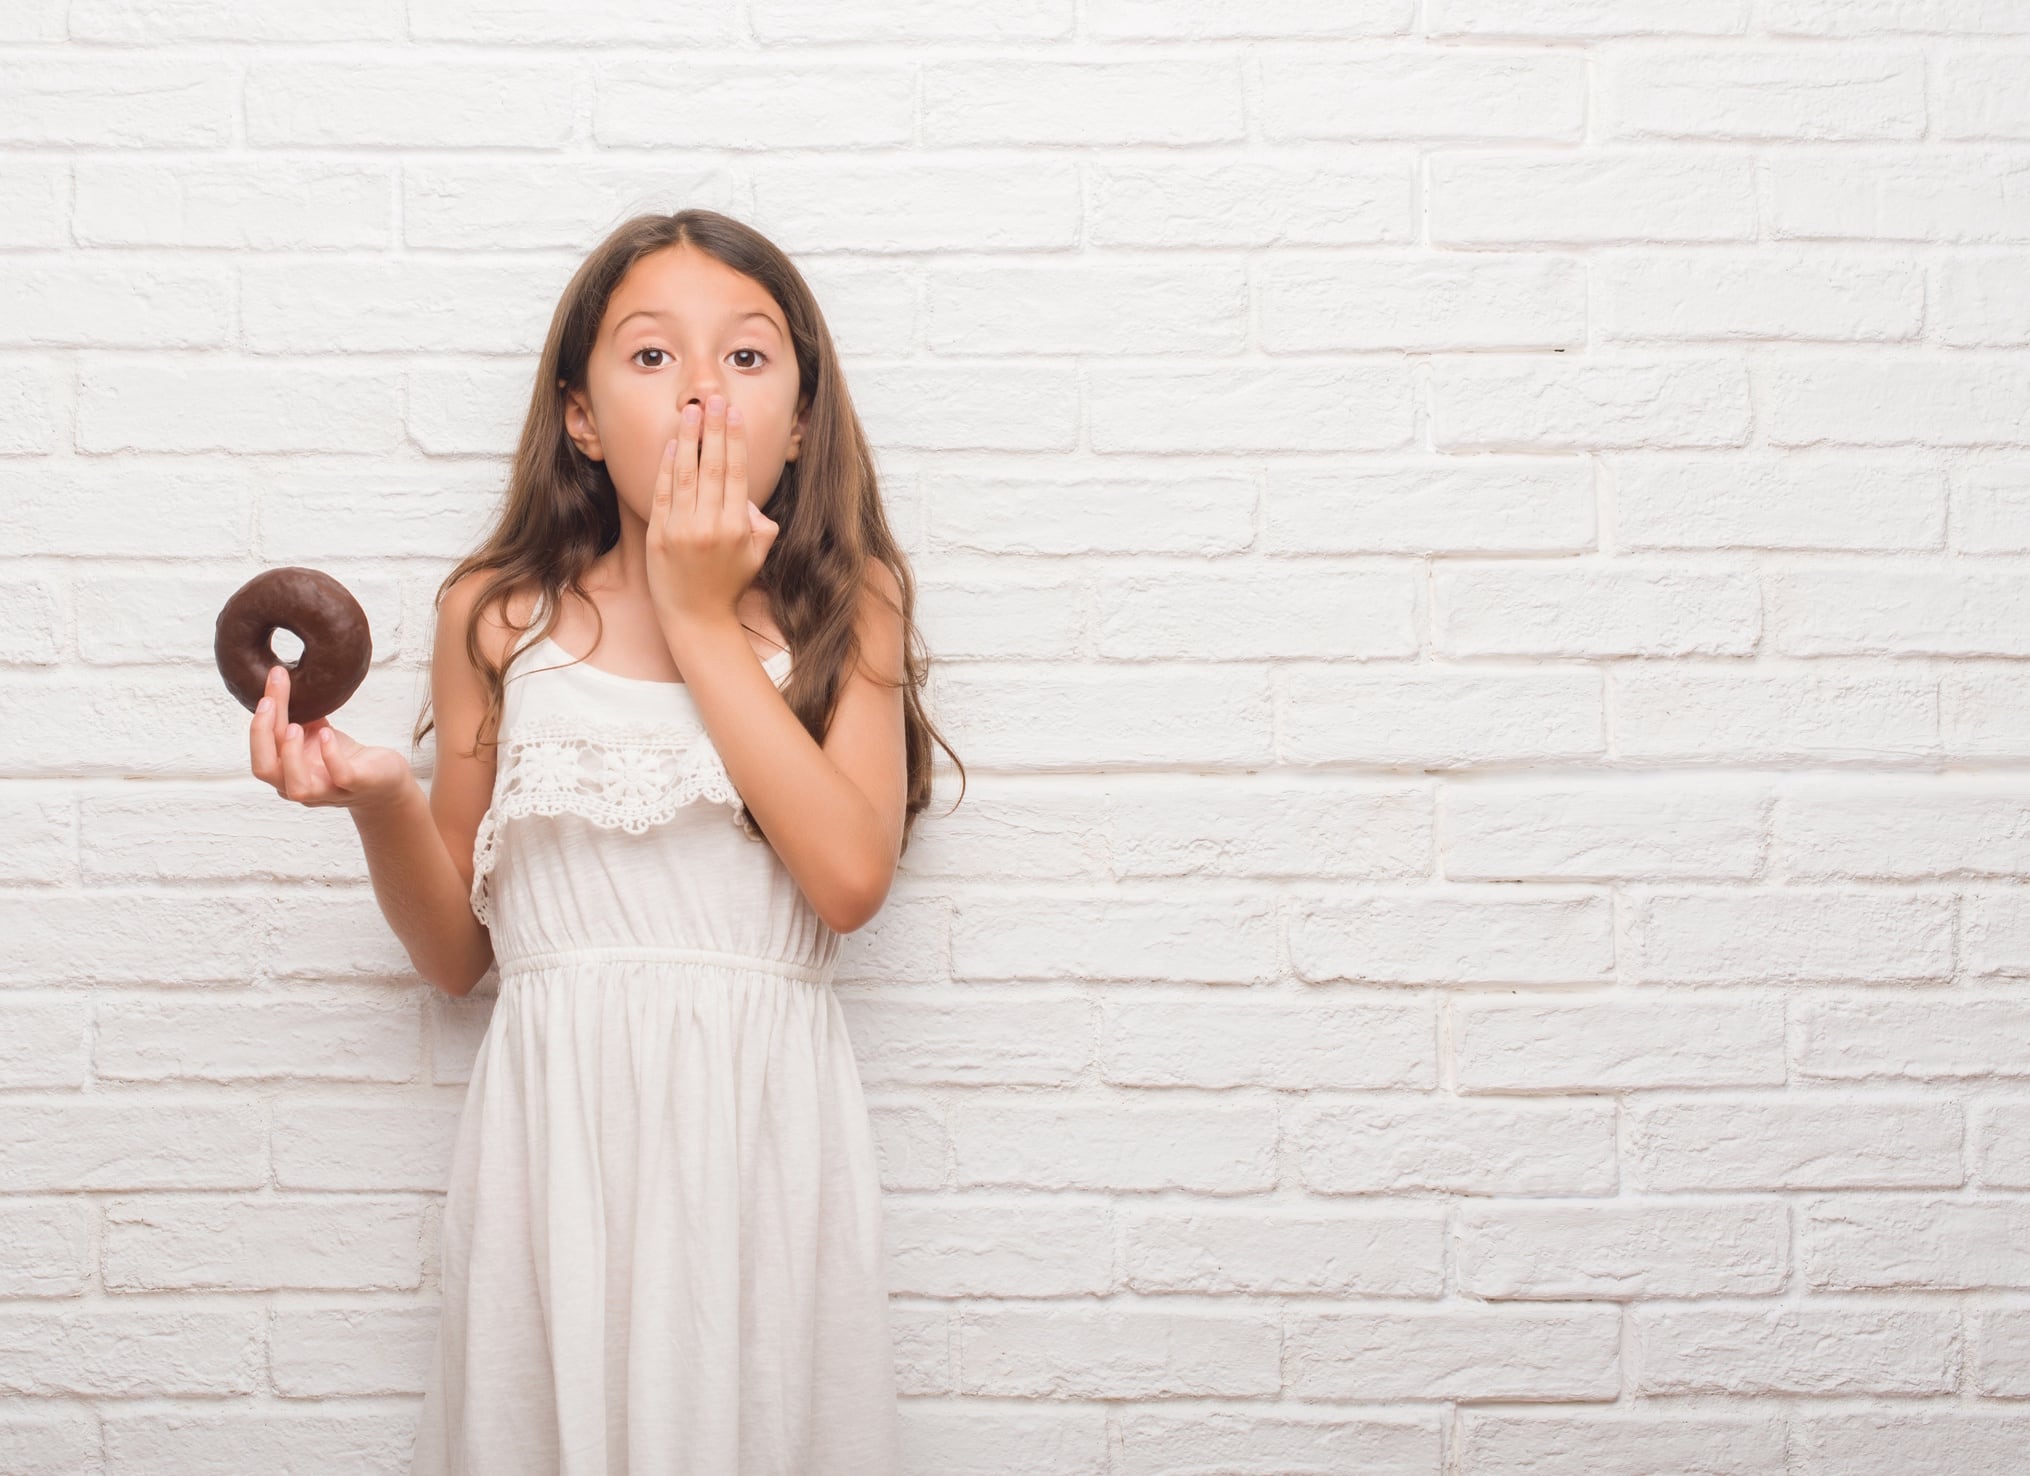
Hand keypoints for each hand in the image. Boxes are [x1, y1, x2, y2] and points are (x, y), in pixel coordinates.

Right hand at [248, 663, 411, 811]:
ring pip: (296, 786)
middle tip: (269, 702)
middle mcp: (299, 785)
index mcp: (285, 771)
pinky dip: (330, 754)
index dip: (259, 717)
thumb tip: (282, 677)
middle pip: (264, 769)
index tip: (271, 680)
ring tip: (294, 726)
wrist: (384, 779)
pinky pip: (340, 776)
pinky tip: (327, 733)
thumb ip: (297, 716)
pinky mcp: (355, 786)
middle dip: (261, 735)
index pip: (263, 746)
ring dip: (290, 754)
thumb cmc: (344, 757)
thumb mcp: (316, 733)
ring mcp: (328, 791)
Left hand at [645, 393, 779, 633]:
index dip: (735, 440)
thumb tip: (748, 496)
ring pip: (686, 474)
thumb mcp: (758, 555)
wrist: (696, 618)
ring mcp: (682, 530)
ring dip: (689, 439)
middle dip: (713, 429)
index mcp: (738, 528)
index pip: (737, 473)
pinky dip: (667, 467)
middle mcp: (710, 526)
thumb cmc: (729, 584)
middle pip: (713, 467)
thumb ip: (761, 524)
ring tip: (691, 411)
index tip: (733, 414)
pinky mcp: (659, 535)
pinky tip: (673, 445)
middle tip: (713, 399)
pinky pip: (663, 493)